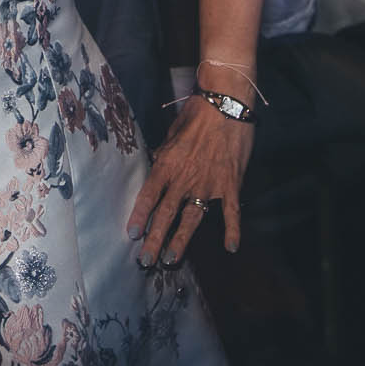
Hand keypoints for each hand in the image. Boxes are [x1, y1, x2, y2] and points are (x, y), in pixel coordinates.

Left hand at [125, 95, 252, 264]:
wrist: (226, 104)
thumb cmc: (197, 114)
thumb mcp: (172, 133)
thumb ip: (165, 153)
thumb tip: (158, 164)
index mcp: (167, 165)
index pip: (148, 196)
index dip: (139, 217)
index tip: (132, 235)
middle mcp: (184, 179)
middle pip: (165, 215)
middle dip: (154, 240)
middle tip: (146, 261)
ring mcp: (208, 184)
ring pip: (192, 219)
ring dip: (181, 241)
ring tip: (171, 259)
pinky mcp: (230, 185)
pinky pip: (231, 213)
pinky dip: (232, 230)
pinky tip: (231, 247)